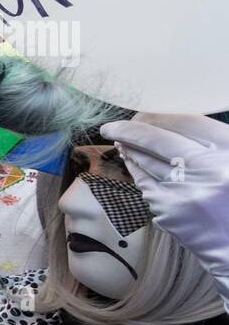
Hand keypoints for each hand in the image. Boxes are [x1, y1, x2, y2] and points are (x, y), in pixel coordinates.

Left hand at [102, 113, 228, 305]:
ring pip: (145, 161)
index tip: (141, 113)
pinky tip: (132, 163)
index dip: (157, 116)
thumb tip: (171, 123)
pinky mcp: (169, 211)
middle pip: (156, 139)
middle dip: (128, 130)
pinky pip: (144, 183)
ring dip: (128, 149)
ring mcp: (186, 190)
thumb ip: (212, 142)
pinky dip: (136, 170)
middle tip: (112, 127)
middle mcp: (209, 168)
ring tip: (120, 141)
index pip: (186, 121)